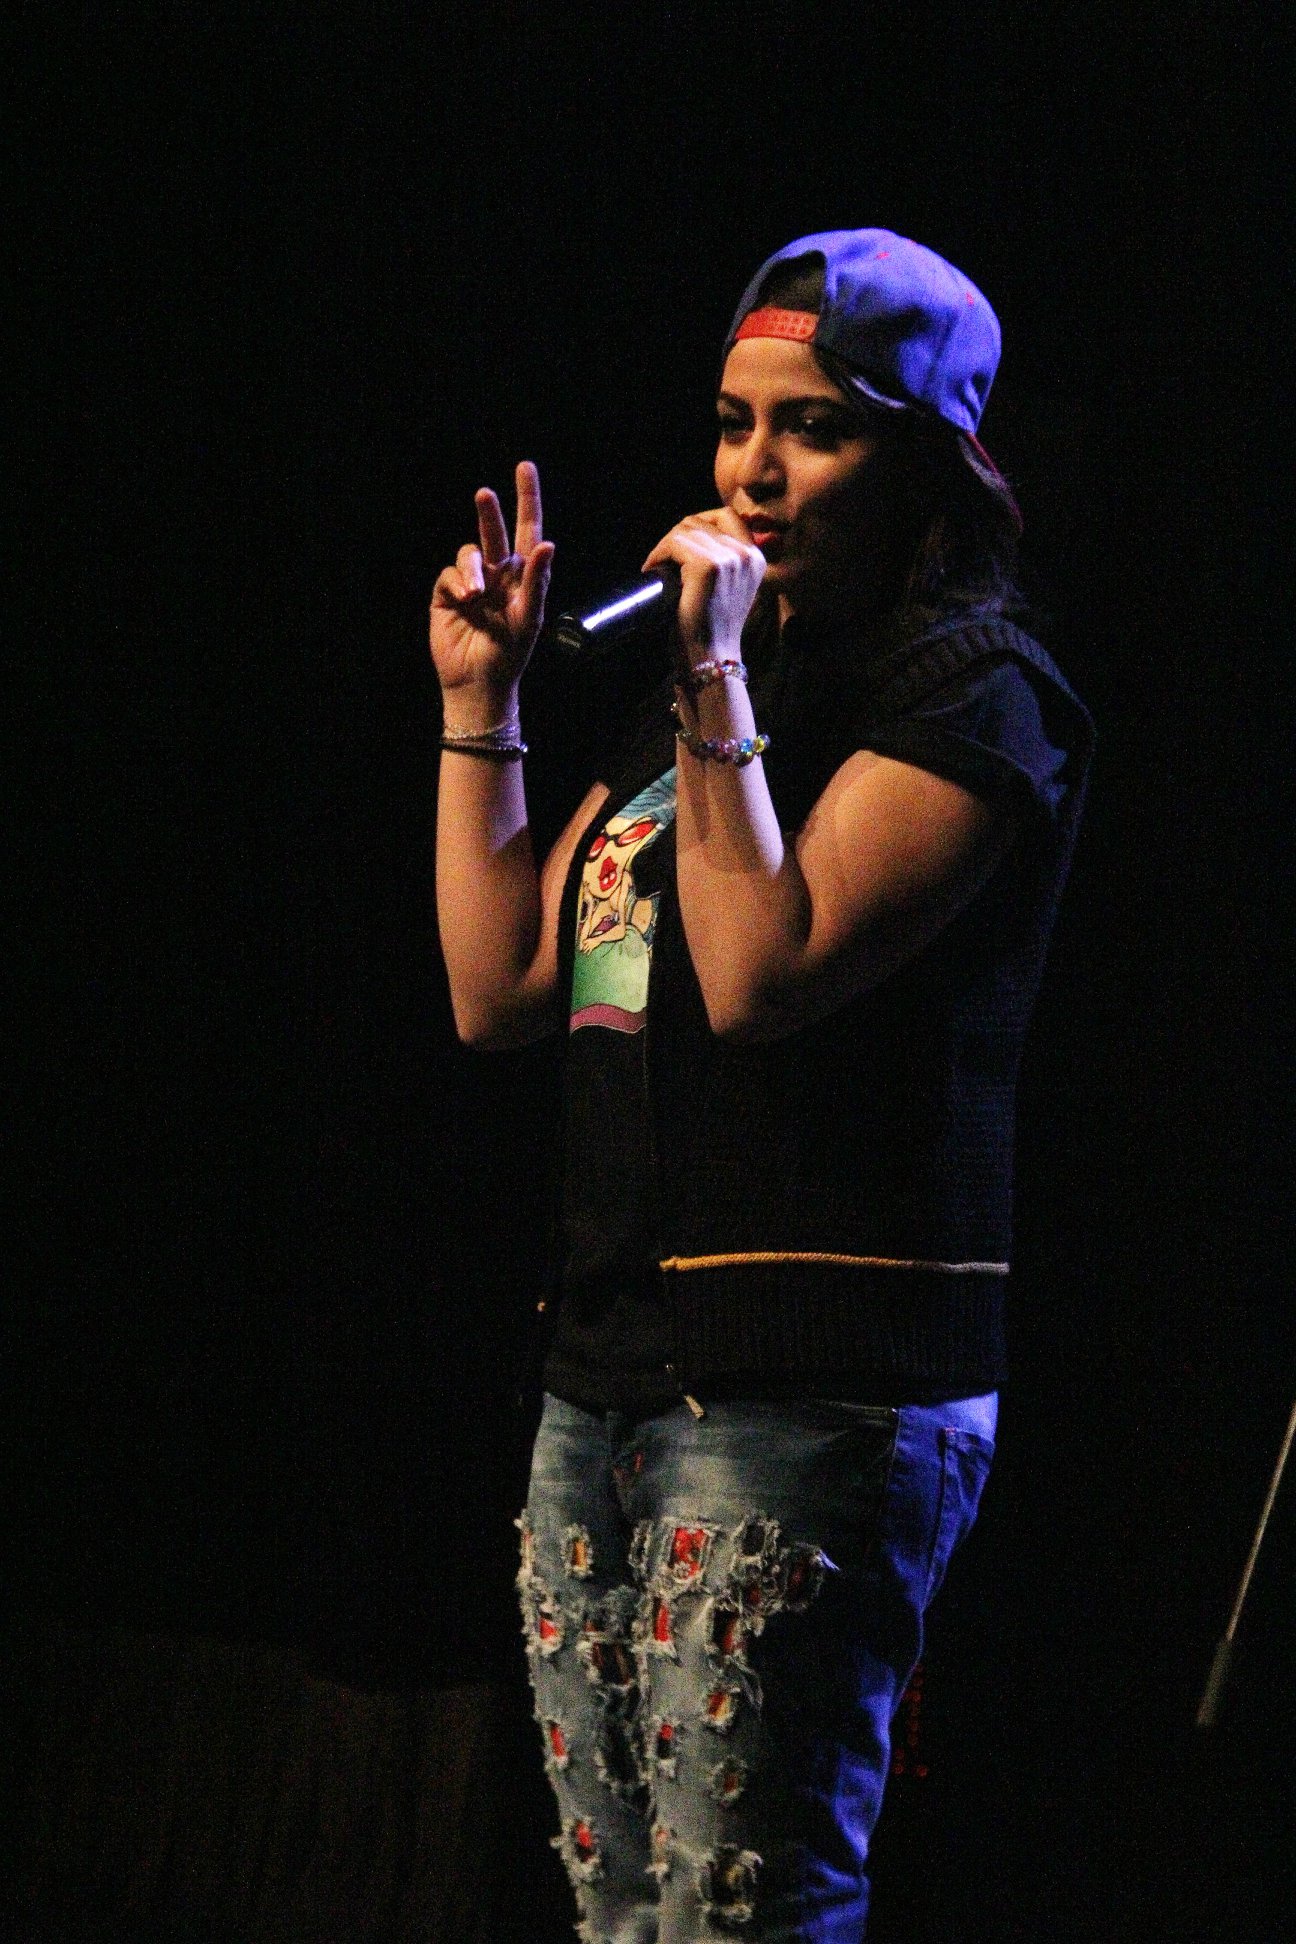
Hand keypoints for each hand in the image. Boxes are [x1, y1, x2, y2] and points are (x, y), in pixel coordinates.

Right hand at [430, 462, 553, 702]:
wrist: (478, 684)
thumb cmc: (510, 656)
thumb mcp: (529, 619)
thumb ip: (537, 581)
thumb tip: (547, 545)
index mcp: (523, 577)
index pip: (528, 531)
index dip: (527, 499)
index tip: (524, 468)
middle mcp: (498, 575)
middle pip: (493, 532)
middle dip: (489, 512)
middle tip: (485, 494)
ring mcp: (472, 584)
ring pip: (469, 554)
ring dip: (472, 568)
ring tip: (476, 594)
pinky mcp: (446, 595)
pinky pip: (449, 575)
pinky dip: (456, 583)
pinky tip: (463, 600)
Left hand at [642, 509, 765, 669]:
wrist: (710, 659)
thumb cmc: (712, 629)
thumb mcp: (729, 589)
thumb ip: (725, 562)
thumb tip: (694, 534)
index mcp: (755, 558)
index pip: (727, 515)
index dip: (698, 523)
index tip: (681, 544)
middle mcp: (746, 554)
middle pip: (701, 521)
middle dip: (677, 537)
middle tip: (664, 560)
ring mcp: (728, 559)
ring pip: (685, 530)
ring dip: (665, 546)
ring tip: (657, 567)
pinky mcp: (707, 566)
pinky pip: (674, 544)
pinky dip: (658, 555)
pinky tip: (652, 570)